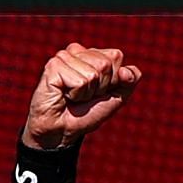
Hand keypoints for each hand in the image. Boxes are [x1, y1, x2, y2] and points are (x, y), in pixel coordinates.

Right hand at [21, 42, 143, 150]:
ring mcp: (63, 56)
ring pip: (93, 74)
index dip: (112, 80)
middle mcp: (77, 51)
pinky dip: (76, 95)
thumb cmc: (87, 113)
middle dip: (100, 87)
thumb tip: (127, 71)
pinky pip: (80, 82)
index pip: (116, 56)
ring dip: (87, 93)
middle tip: (84, 96)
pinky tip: (64, 96)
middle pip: (105, 64)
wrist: (62, 130)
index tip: (98, 91)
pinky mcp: (53, 66)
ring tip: (74, 97)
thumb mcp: (115, 98)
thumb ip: (129, 82)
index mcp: (92, 53)